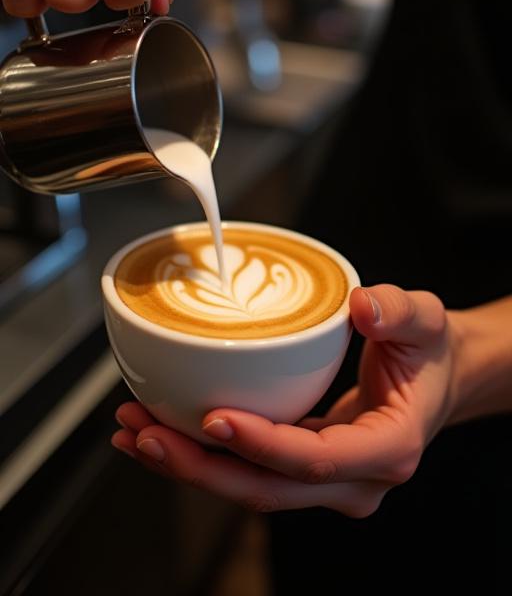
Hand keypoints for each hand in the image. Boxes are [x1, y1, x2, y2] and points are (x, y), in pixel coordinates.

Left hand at [113, 285, 462, 516]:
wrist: (437, 378)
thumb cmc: (429, 352)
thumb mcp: (425, 321)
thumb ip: (399, 312)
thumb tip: (362, 307)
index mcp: (388, 448)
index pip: (315, 458)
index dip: (261, 444)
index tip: (212, 417)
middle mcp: (354, 479)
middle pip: (268, 489)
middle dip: (201, 467)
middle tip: (144, 432)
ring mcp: (328, 482)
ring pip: (250, 488)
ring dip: (190, 465)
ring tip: (134, 430)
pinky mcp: (304, 470)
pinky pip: (249, 472)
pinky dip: (204, 456)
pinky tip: (161, 432)